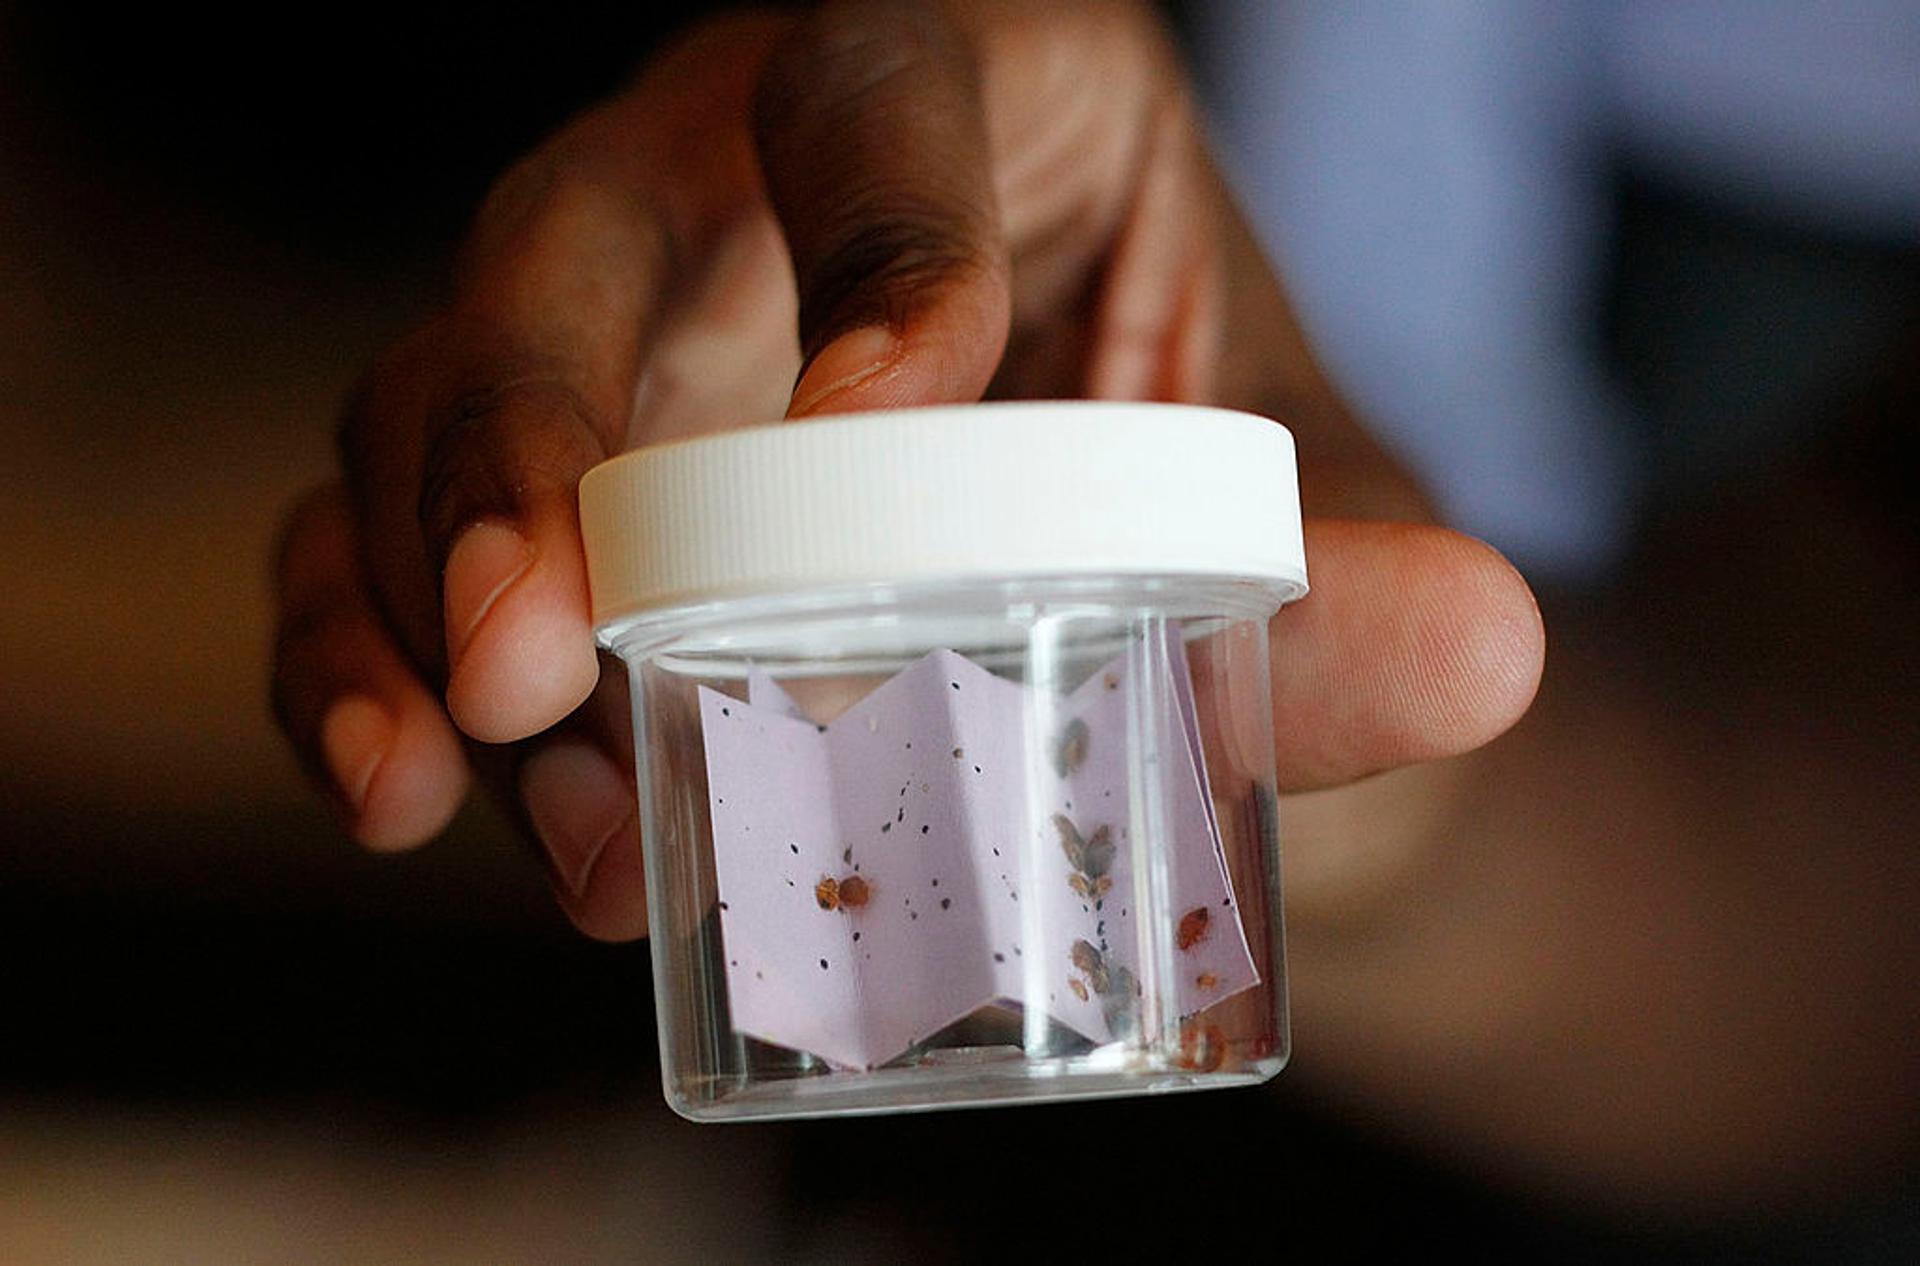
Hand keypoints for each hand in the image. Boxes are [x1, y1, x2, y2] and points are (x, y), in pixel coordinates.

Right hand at [269, 0, 1541, 939]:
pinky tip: (394, 791)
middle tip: (545, 654)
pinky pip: (378, 528)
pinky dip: (357, 654)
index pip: (887, 100)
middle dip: (540, 441)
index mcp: (972, 97)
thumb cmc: (1197, 483)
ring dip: (422, 593)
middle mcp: (736, 174)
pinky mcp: (530, 473)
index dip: (877, 239)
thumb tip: (1487, 654)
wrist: (1116, 569)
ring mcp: (614, 325)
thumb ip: (1356, 583)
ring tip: (487, 788)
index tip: (884, 424)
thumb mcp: (1290, 516)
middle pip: (579, 240)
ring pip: (438, 390)